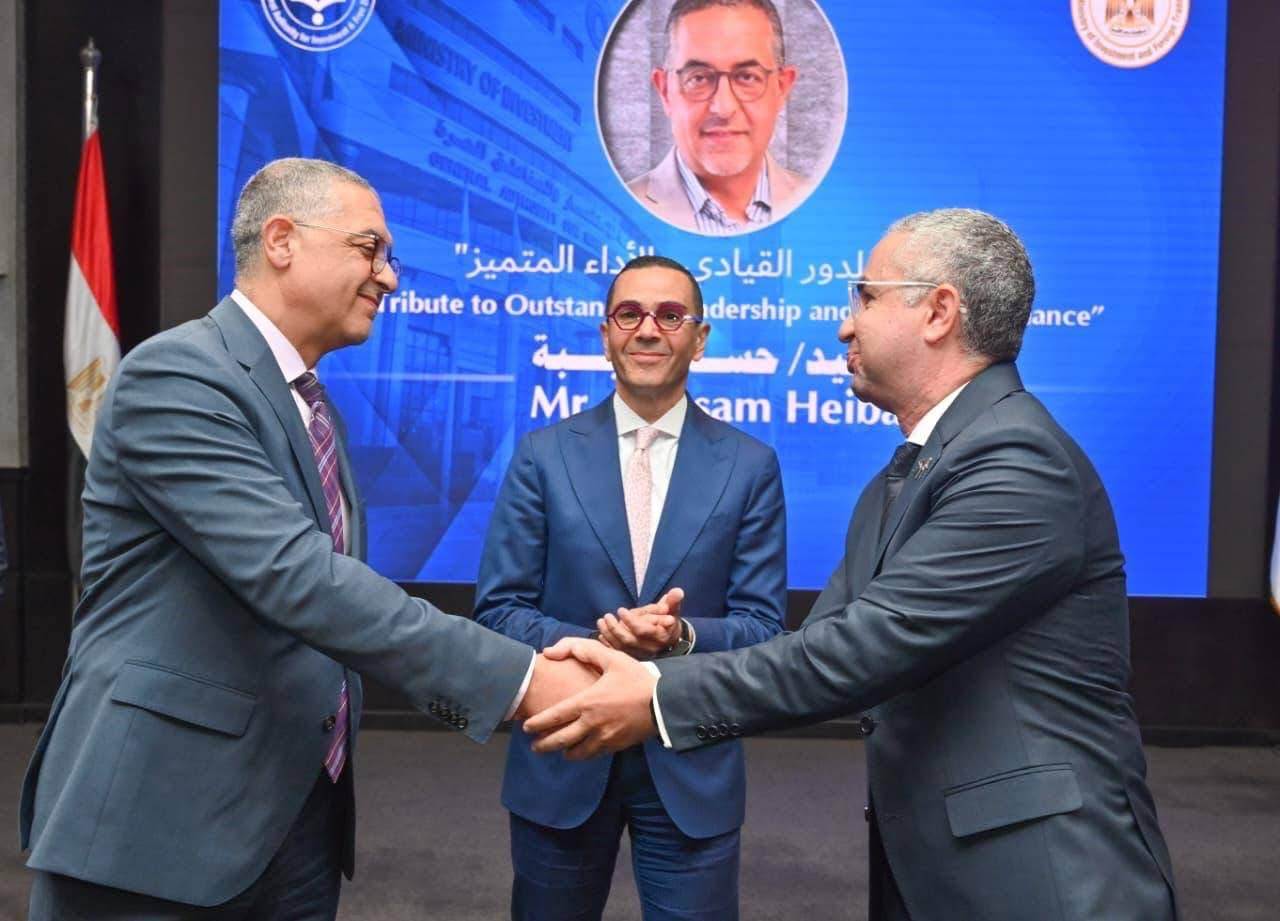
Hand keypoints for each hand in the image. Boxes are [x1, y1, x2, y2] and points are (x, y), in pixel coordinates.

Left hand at [523, 638, 657, 759]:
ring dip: (564, 752)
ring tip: (557, 750)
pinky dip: (584, 754)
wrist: (665, 702)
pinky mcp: (616, 746)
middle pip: (560, 741)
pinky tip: (581, 750)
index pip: (554, 717)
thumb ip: (581, 649)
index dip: (537, 724)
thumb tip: (551, 650)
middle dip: (543, 745)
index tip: (526, 728)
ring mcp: (604, 738)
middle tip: (535, 746)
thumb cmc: (636, 678)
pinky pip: (594, 754)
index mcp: (588, 702)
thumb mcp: (611, 657)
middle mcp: (592, 724)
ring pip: (576, 753)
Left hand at [596, 588, 684, 658]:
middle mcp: (650, 648)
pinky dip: (607, 645)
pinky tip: (601, 634)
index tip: (621, 610)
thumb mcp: (673, 610)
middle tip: (607, 616)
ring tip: (601, 622)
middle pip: (628, 640)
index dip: (630, 621)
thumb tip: (677, 591)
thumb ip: (673, 600)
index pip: (642, 630)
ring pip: (620, 647)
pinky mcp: (633, 658)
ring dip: (608, 634)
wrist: (669, 637)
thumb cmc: (668, 620)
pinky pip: (617, 653)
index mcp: (660, 636)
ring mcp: (640, 654)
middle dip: (615, 628)